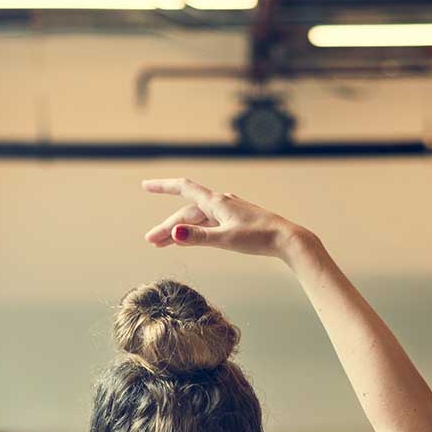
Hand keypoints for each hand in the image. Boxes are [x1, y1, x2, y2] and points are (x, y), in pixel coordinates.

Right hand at [142, 178, 307, 259]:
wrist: (286, 239)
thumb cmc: (259, 238)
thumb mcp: (226, 239)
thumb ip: (199, 237)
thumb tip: (175, 235)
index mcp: (217, 202)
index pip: (183, 188)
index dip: (163, 186)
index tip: (145, 186)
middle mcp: (221, 202)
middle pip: (187, 212)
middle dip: (167, 227)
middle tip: (151, 242)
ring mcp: (228, 211)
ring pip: (197, 219)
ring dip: (179, 231)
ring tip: (163, 245)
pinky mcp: (235, 221)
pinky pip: (208, 223)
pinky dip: (194, 231)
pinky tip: (188, 239)